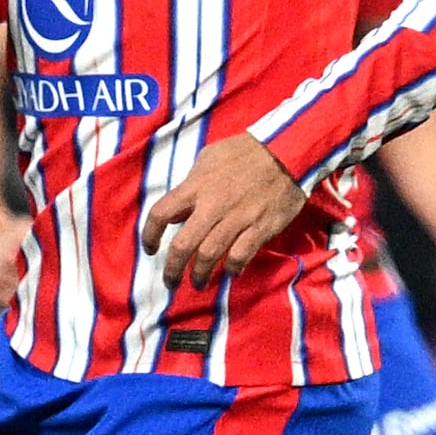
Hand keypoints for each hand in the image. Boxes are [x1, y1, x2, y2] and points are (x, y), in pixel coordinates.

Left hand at [139, 138, 306, 281]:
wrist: (285, 150)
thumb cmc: (243, 152)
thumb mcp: (208, 158)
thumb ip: (190, 184)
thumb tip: (177, 213)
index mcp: (195, 186)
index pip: (160, 214)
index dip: (149, 235)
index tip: (151, 249)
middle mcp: (212, 205)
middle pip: (183, 245)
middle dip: (173, 270)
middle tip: (171, 283)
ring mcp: (237, 218)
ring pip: (209, 255)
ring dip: (200, 275)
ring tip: (198, 284)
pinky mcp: (260, 227)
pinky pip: (241, 255)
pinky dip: (233, 268)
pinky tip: (231, 272)